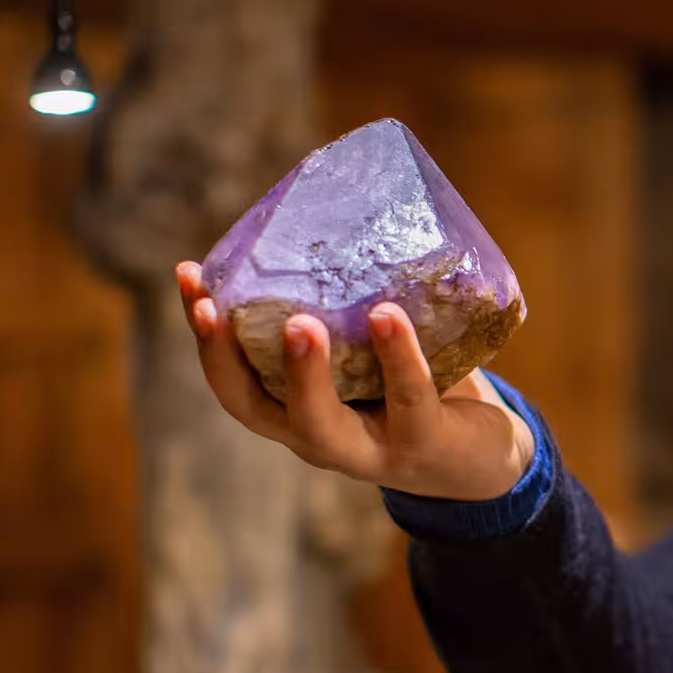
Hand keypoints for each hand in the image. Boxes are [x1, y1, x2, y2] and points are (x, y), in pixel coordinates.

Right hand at [175, 262, 534, 500]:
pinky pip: (405, 397)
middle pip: (250, 406)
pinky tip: (387, 316)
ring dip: (305, 371)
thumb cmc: (419, 391)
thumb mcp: (374, 354)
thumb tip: (339, 212)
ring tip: (301, 322)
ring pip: (319, 420)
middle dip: (224, 356)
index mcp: (292, 411)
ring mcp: (366, 451)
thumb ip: (351, 306)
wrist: (484, 461)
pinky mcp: (421, 444)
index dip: (204, 332)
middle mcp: (315, 438)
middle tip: (212, 305)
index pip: (231, 376)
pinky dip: (396, 356)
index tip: (188, 275)